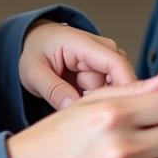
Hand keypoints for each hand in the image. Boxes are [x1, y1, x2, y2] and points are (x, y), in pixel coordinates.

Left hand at [19, 21, 136, 109]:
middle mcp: (104, 50)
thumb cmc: (37, 52)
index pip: (117, 65)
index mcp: (84, 43)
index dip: (124, 90)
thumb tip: (72, 107)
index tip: (113, 115)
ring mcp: (108, 62)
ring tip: (69, 98)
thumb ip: (53, 89)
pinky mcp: (108, 74)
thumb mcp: (34, 72)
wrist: (38, 42)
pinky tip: (77, 99)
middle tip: (71, 106)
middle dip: (100, 103)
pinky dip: (94, 103)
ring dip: (94, 103)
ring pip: (111, 94)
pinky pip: (108, 96)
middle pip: (118, 85)